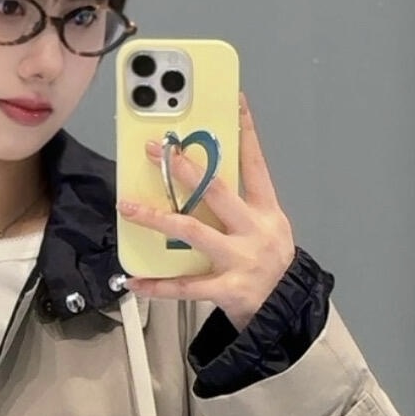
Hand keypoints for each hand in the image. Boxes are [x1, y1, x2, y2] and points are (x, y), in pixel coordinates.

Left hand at [117, 92, 296, 331]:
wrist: (286, 313)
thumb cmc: (268, 266)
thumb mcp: (265, 229)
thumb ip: (235, 207)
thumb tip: (195, 181)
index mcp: (266, 211)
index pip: (255, 163)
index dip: (245, 131)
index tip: (233, 102)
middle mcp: (255, 230)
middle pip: (217, 190)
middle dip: (184, 168)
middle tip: (159, 150)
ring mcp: (241, 259)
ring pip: (193, 231)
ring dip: (157, 217)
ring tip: (129, 207)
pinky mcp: (228, 288)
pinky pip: (185, 286)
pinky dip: (157, 285)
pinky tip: (134, 280)